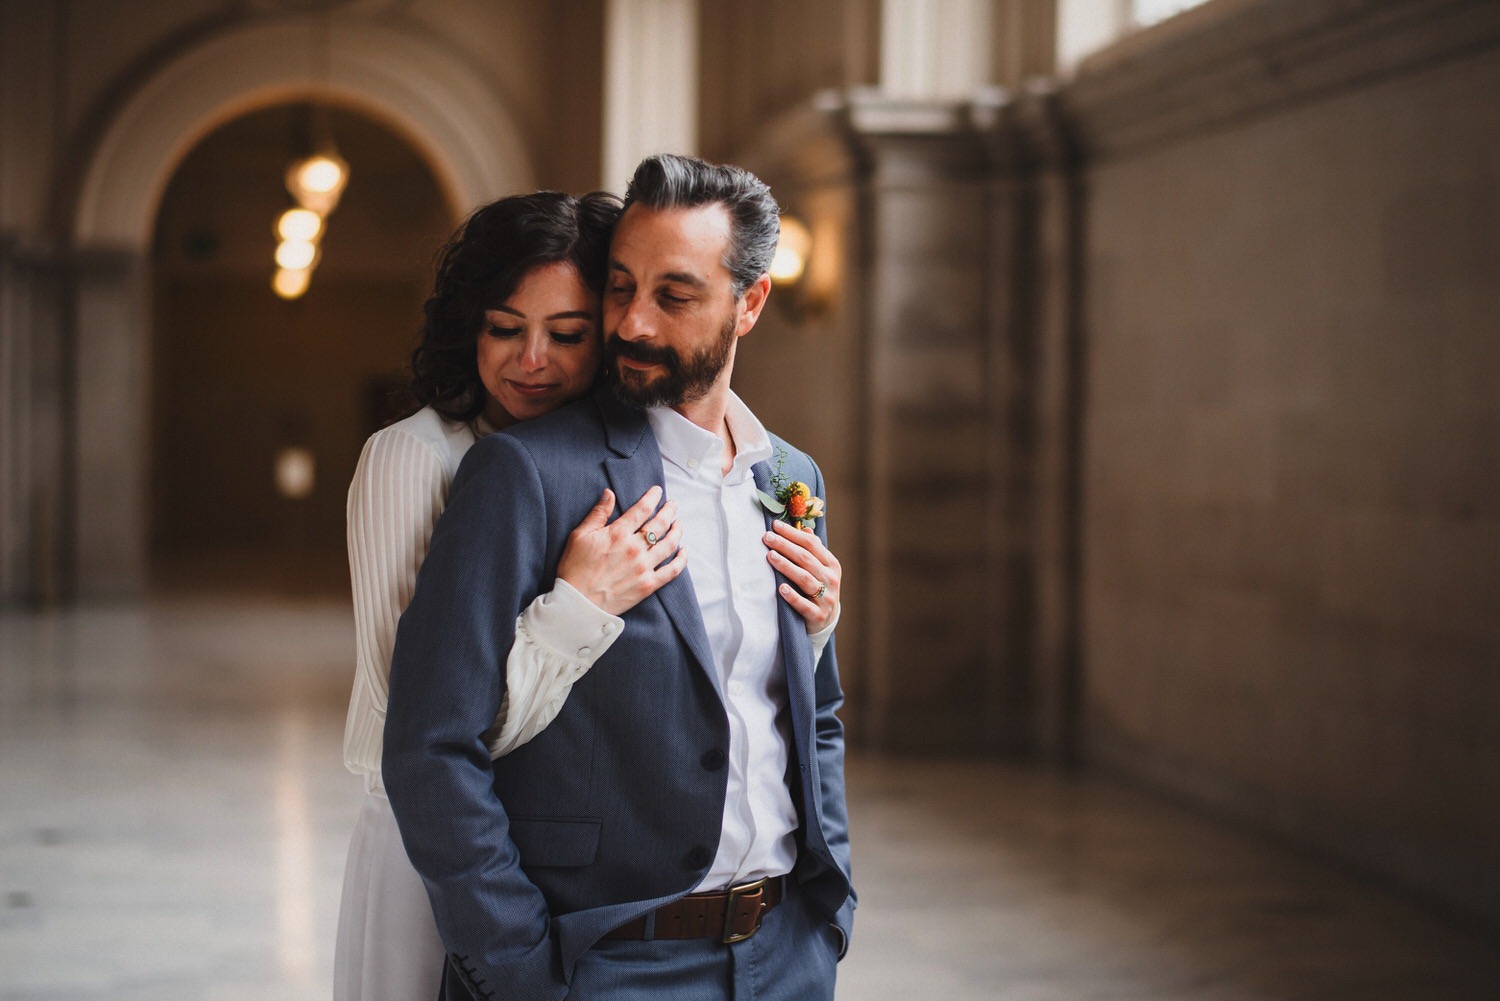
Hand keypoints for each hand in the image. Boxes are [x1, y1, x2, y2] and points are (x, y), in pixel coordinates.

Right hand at [557, 486, 685, 615]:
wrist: (577, 603)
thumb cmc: (574, 569)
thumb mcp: (579, 536)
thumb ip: (598, 513)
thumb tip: (609, 493)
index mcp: (618, 533)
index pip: (642, 509)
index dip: (652, 497)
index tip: (657, 491)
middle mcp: (634, 548)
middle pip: (660, 524)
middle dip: (669, 511)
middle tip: (673, 505)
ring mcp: (643, 567)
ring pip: (669, 544)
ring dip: (677, 531)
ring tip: (679, 524)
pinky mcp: (648, 585)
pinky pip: (672, 571)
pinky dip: (681, 560)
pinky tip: (683, 552)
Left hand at [764, 519, 840, 632]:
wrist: (825, 620)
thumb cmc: (818, 588)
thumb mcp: (820, 568)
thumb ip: (813, 550)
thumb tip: (805, 530)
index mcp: (831, 564)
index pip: (811, 544)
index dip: (793, 533)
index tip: (775, 526)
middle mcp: (831, 579)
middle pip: (806, 559)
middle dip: (785, 546)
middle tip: (767, 537)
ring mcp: (826, 598)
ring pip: (804, 579)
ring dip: (786, 566)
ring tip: (770, 556)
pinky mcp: (818, 615)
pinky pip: (804, 605)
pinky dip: (793, 596)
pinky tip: (781, 588)